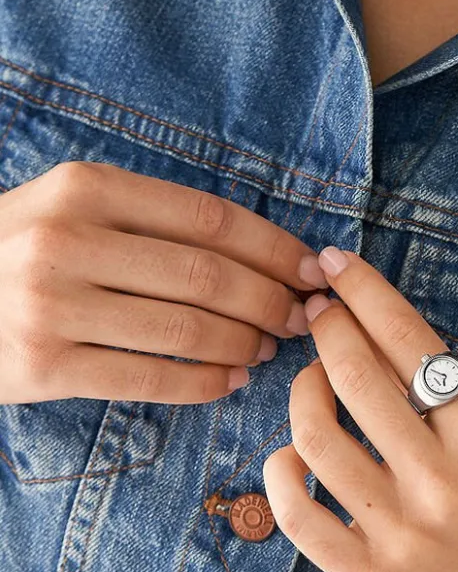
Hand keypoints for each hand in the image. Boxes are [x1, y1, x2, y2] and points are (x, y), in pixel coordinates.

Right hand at [0, 160, 322, 404]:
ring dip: (246, 344)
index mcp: (85, 188)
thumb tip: (262, 255)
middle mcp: (66, 239)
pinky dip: (207, 383)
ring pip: (188, 329)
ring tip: (268, 349)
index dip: (276, 248)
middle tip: (301, 319)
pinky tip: (232, 381)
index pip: (211, 218)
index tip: (314, 271)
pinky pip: (152, 378)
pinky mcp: (43, 366)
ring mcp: (51, 304)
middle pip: (209, 276)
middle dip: (273, 301)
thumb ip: (153, 221)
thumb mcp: (74, 210)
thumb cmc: (22, 253)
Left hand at [262, 247, 457, 571]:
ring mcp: (403, 532)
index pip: (410, 340)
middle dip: (326, 332)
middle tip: (316, 316)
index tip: (335, 266)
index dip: (364, 292)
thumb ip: (443, 400)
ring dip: (300, 396)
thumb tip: (368, 336)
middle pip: (357, 378)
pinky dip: (280, 474)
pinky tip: (288, 457)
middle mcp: (442, 477)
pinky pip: (298, 516)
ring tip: (309, 386)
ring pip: (317, 440)